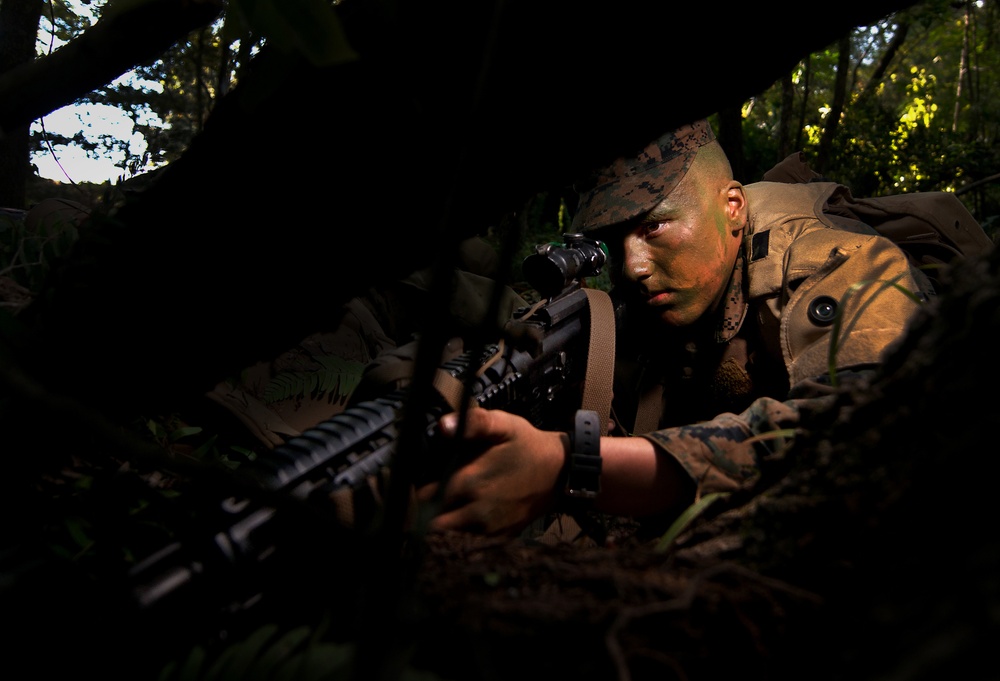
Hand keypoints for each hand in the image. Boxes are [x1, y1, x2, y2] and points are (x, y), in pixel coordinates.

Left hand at [416, 408, 566, 535]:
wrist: (560, 473)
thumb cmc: (527, 445)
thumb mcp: (504, 425)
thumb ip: (473, 423)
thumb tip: (443, 425)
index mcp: (470, 483)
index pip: (423, 498)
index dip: (414, 492)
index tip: (414, 484)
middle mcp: (476, 512)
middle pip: (432, 523)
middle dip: (423, 513)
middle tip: (424, 499)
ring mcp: (489, 530)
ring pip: (448, 536)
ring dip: (441, 524)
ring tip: (441, 508)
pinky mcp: (499, 539)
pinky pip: (468, 543)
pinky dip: (460, 534)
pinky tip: (463, 517)